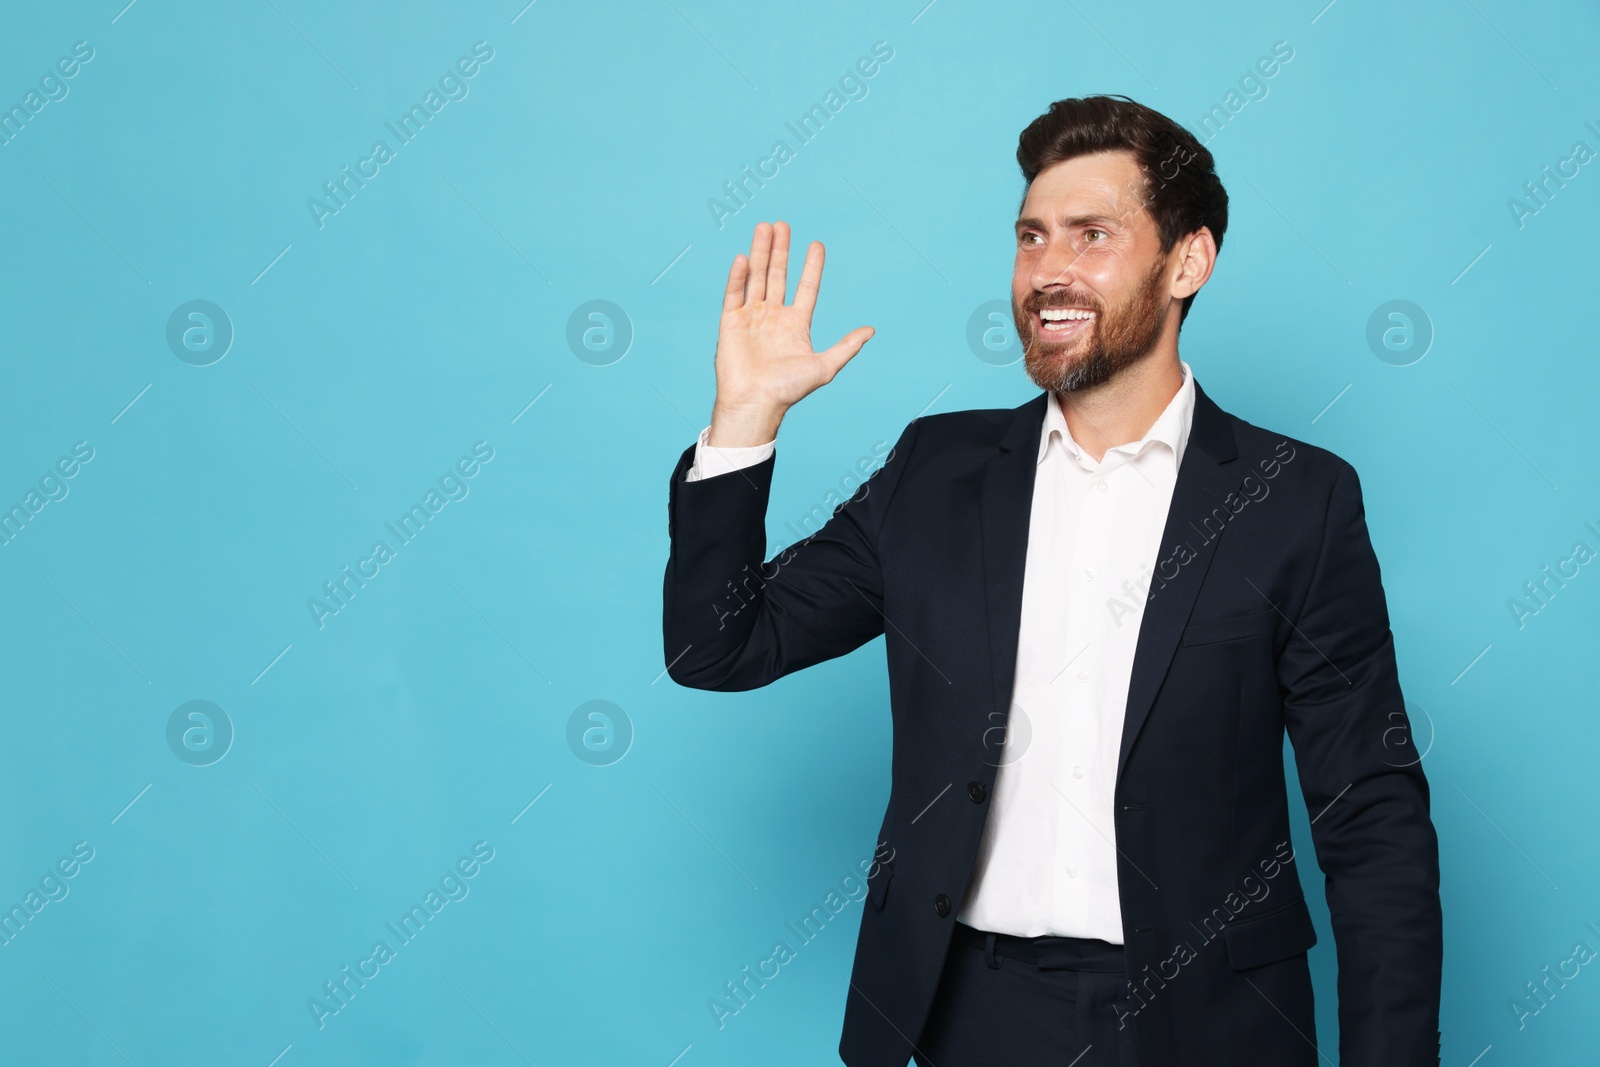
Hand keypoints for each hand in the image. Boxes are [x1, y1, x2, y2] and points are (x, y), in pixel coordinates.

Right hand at [708, 220, 874, 446]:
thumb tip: (871, 331)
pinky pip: (734, 294)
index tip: (817, 245)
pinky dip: (738, 276)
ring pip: (756, 277)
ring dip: (760, 253)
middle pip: (777, 275)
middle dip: (781, 250)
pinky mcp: (730, 323)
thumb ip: (846, 347)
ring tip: (765, 227)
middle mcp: (773, 317)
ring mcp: (751, 318)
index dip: (811, 266)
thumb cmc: (788, 390)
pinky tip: (743, 258)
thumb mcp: (824, 367)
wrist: (755, 404)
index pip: (806, 288)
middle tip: (782, 224)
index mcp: (796, 324)